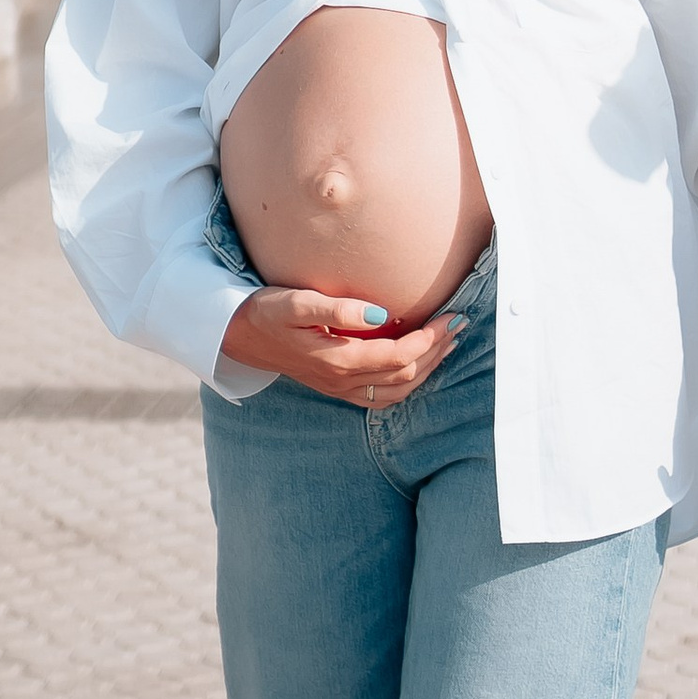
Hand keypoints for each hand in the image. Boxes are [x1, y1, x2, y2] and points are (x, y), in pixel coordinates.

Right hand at [221, 283, 461, 407]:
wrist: (239, 336)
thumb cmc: (268, 312)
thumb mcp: (297, 301)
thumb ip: (338, 308)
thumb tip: (382, 313)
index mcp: (337, 360)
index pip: (398, 355)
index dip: (428, 338)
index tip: (448, 315)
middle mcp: (342, 380)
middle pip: (405, 375)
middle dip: (436, 350)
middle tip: (459, 324)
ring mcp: (339, 388)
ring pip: (398, 391)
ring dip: (428, 369)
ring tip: (448, 343)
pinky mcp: (337, 388)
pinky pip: (382, 397)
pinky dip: (408, 383)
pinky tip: (419, 365)